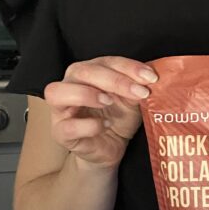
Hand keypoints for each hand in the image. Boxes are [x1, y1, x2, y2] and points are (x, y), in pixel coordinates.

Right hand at [43, 56, 157, 169]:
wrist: (110, 148)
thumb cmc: (117, 118)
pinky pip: (67, 126)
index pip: (105, 61)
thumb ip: (136, 87)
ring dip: (86, 94)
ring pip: (57, 92)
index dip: (128, 67)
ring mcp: (60, 109)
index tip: (150, 77)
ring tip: (110, 101)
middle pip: (81, 71)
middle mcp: (69, 85)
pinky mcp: (60, 132)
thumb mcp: (131, 100)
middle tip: (139, 91)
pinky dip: (88, 125)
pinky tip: (105, 125)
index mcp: (87, 72)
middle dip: (113, 79)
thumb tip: (149, 80)